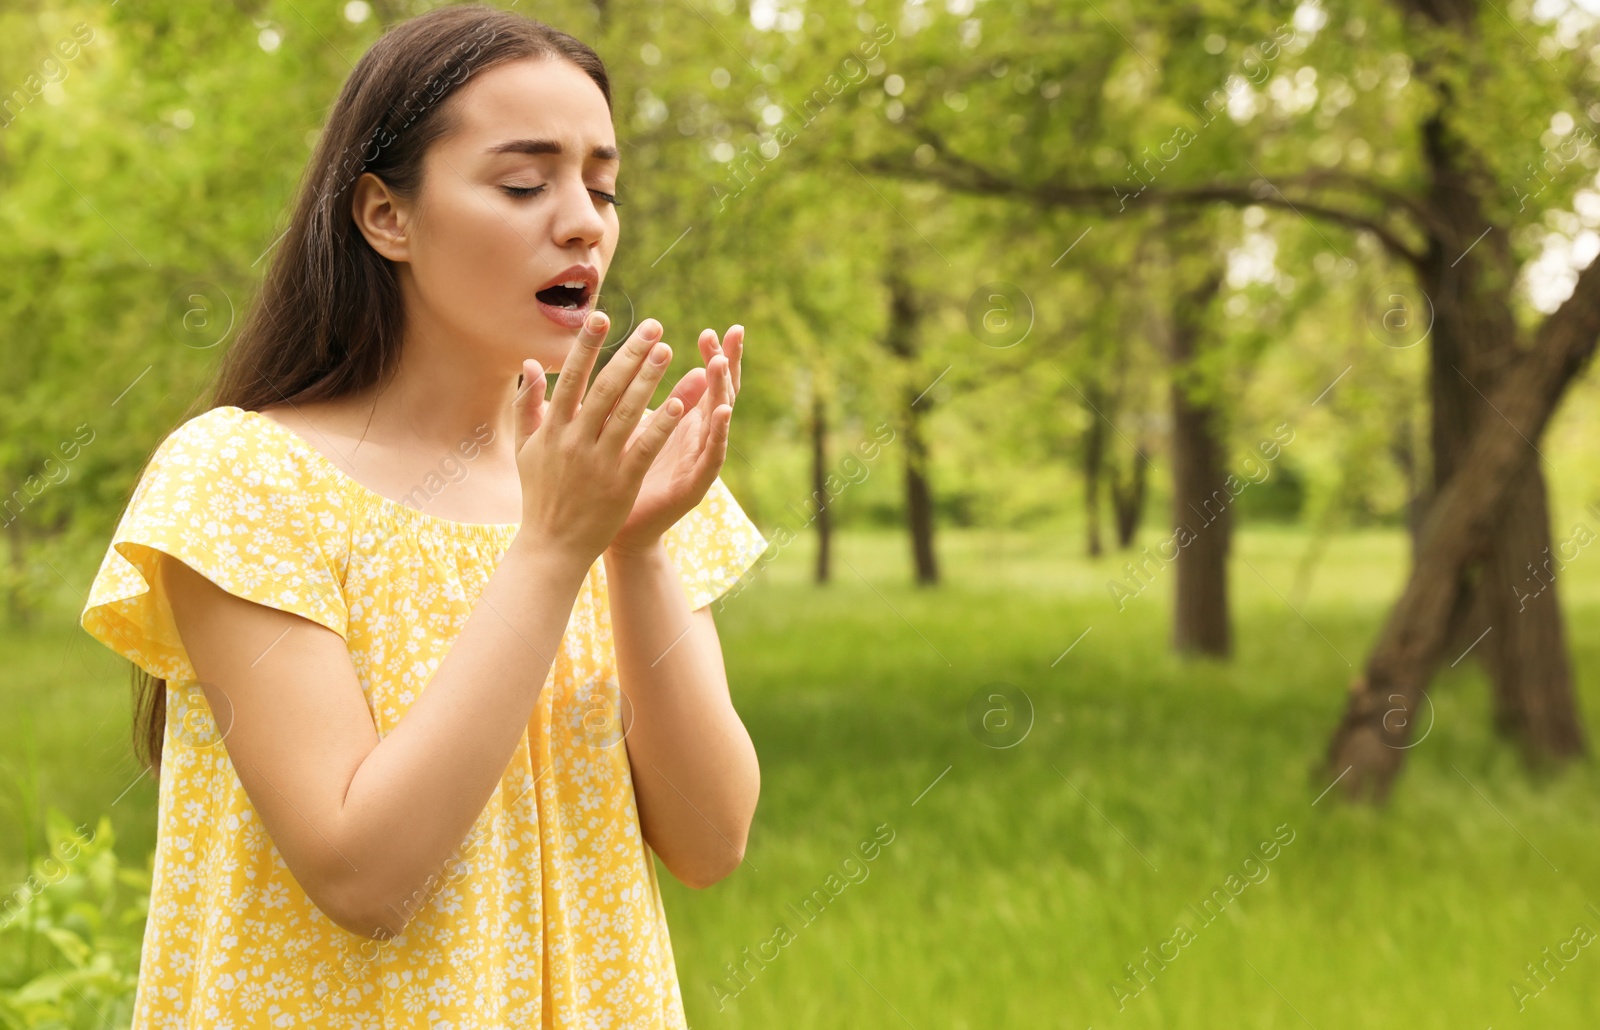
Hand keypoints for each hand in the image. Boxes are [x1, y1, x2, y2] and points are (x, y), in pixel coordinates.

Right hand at [511, 313, 691, 564]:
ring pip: (627, 412)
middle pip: (604, 388)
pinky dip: (663, 423)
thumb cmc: (540, 494)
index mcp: (551, 428)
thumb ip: (527, 404)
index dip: (586, 346)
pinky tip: (682, 401)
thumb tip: (528, 363)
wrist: (552, 545)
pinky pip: (645, 446)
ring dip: (650, 379)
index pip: (571, 378)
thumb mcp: (525, 448)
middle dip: (629, 354)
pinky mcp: (621, 482)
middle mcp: (574, 440)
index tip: (602, 316)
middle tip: (654, 327)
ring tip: (669, 351)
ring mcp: (598, 461)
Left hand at [607, 324, 744, 556]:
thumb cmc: (620, 476)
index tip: (713, 330)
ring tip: (720, 363)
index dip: (714, 356)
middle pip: (722, 393)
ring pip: (719, 420)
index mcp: (685, 423)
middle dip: (727, 363)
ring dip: (722, 390)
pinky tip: (722, 411)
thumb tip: (629, 358)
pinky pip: (713, 455)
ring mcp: (701, 461)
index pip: (706, 382)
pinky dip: (719, 432)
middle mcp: (699, 439)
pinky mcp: (696, 485)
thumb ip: (633, 394)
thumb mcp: (627, 426)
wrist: (620, 531)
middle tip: (732, 334)